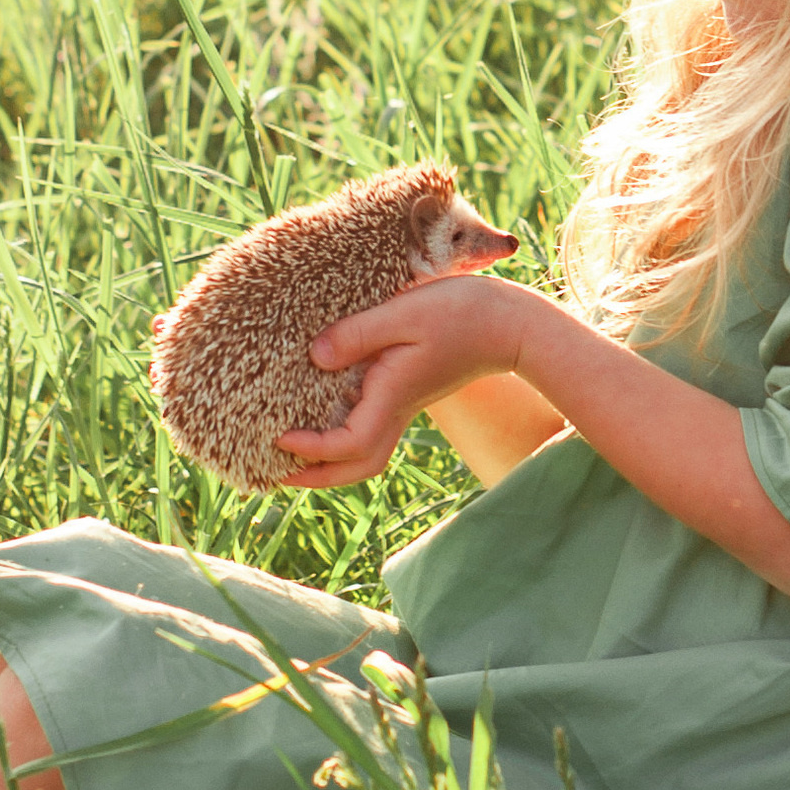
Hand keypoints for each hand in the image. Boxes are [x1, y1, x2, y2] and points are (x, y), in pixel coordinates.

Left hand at [277, 268, 536, 487]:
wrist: (510, 324)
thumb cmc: (460, 313)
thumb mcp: (404, 313)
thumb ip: (358, 334)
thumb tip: (315, 356)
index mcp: (393, 396)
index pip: (349, 444)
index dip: (311, 448)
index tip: (280, 437)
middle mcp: (399, 408)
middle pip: (359, 466)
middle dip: (318, 476)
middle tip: (279, 474)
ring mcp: (407, 403)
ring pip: (369, 452)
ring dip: (332, 461)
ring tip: (297, 453)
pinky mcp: (411, 390)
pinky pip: (375, 427)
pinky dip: (347, 435)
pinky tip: (328, 413)